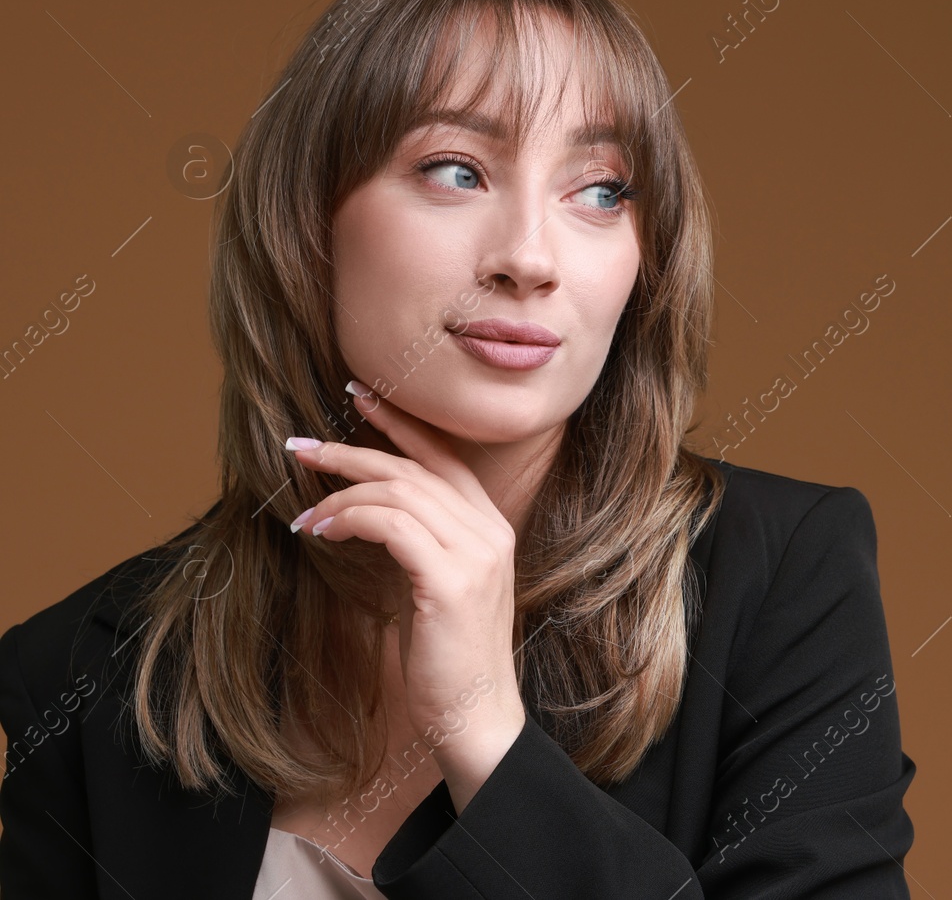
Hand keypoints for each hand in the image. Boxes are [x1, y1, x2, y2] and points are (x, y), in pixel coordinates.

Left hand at [283, 378, 526, 811]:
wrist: (475, 716)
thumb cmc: (449, 659)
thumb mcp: (436, 588)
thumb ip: (419, 546)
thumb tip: (365, 514)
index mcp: (490, 527)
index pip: (444, 456)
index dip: (399, 423)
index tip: (358, 395)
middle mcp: (490, 530)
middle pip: (413, 467)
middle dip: (351, 449)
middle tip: (300, 445)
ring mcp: (475, 553)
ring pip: (398, 491)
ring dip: (340, 493)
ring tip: (303, 513)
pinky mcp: (451, 579)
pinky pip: (391, 525)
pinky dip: (349, 519)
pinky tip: (323, 532)